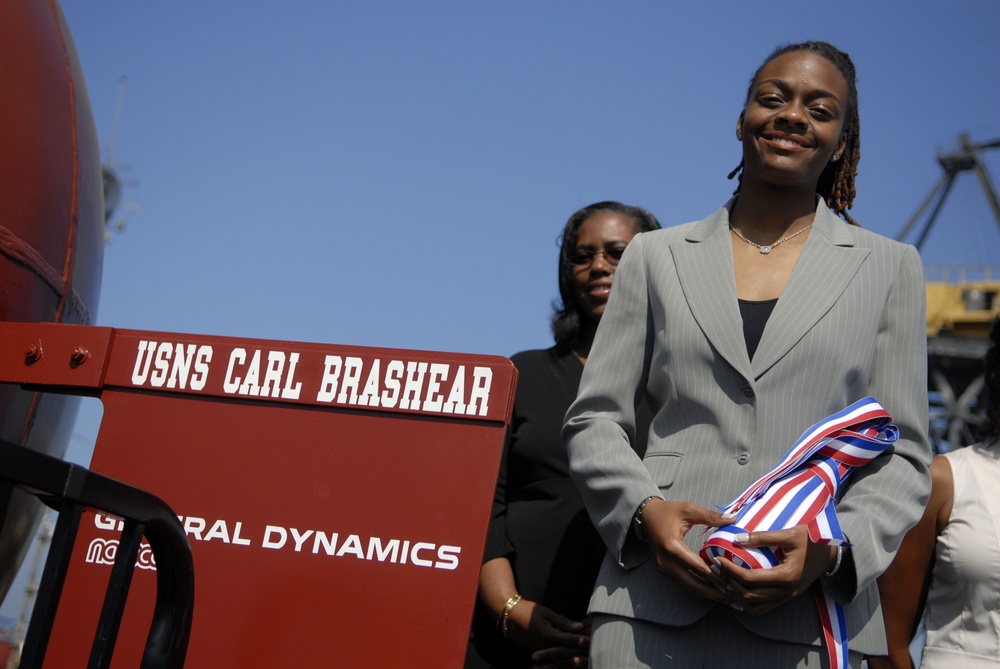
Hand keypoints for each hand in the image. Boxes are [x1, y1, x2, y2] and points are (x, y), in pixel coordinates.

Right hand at [505, 600, 588, 666]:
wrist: (510, 617)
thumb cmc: (529, 611)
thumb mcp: (547, 613)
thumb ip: (563, 621)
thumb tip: (579, 626)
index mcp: (546, 634)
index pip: (568, 639)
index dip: (580, 640)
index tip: (593, 639)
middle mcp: (544, 646)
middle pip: (565, 651)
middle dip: (579, 650)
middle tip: (593, 648)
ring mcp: (540, 651)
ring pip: (560, 657)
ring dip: (572, 655)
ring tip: (586, 654)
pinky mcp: (538, 653)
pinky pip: (552, 657)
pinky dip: (563, 657)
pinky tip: (573, 656)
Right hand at [642, 498, 734, 601]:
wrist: (646, 515)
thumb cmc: (667, 511)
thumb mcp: (688, 510)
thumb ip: (710, 516)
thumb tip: (732, 518)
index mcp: (671, 546)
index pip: (697, 567)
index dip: (716, 576)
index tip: (732, 581)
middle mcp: (666, 561)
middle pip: (693, 584)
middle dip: (713, 592)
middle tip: (732, 597)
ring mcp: (663, 568)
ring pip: (688, 586)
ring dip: (707, 592)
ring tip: (725, 596)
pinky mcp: (664, 570)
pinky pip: (684, 582)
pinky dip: (698, 586)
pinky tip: (712, 589)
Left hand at [713, 525, 837, 614]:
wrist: (832, 554)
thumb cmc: (812, 540)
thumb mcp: (789, 534)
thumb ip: (763, 537)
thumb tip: (737, 538)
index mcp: (786, 576)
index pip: (749, 579)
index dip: (729, 570)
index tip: (717, 559)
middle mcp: (786, 591)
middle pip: (747, 595)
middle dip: (729, 582)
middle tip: (717, 568)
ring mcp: (786, 597)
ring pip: (753, 606)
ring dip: (736, 595)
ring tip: (724, 579)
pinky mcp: (786, 598)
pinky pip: (762, 607)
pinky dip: (747, 602)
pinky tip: (737, 588)